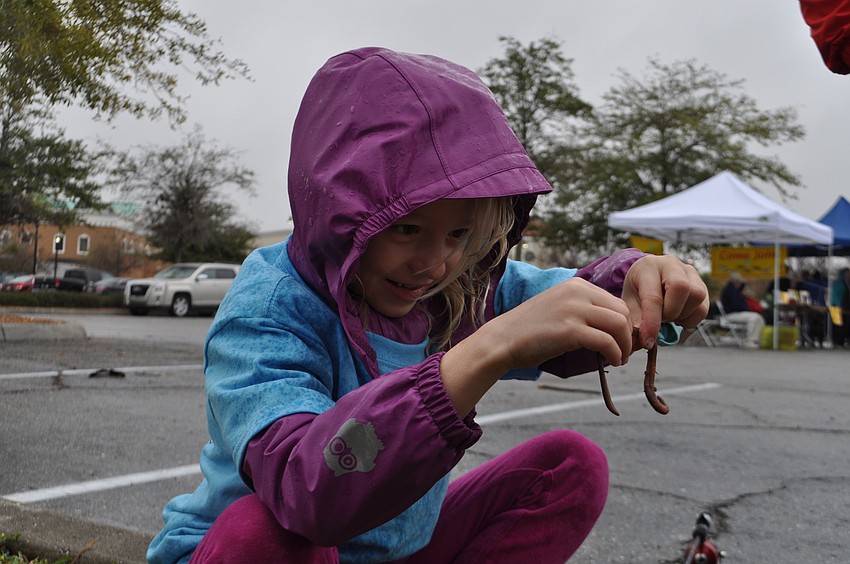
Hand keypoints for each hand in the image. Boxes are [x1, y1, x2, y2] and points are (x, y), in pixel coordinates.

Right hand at [491, 276, 634, 369]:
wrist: (503, 339)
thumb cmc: (530, 329)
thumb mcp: (559, 307)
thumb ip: (583, 309)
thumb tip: (613, 325)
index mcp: (576, 285)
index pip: (616, 302)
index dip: (625, 324)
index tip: (622, 341)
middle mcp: (577, 292)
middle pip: (622, 312)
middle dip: (628, 335)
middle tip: (624, 352)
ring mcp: (574, 309)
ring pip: (619, 325)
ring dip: (624, 346)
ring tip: (620, 359)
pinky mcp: (571, 330)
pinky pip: (606, 342)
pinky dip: (615, 354)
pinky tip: (611, 362)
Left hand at [621, 255, 708, 349]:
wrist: (647, 277)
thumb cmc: (637, 291)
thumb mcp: (629, 303)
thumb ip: (634, 321)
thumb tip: (641, 343)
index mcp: (648, 267)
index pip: (654, 296)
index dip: (652, 323)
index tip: (648, 341)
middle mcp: (671, 264)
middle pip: (682, 288)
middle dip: (670, 313)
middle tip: (660, 320)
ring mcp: (689, 271)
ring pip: (697, 296)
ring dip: (682, 315)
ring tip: (668, 317)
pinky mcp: (701, 283)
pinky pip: (704, 306)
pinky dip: (692, 318)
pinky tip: (678, 317)